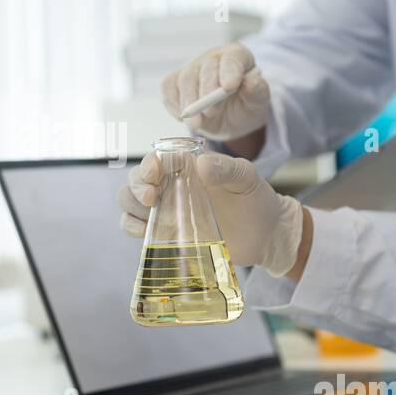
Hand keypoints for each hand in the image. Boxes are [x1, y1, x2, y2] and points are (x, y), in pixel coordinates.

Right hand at [117, 151, 303, 277]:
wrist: (265, 235)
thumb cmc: (256, 200)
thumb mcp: (247, 178)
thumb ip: (228, 168)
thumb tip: (202, 165)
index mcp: (188, 166)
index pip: (156, 159)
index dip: (148, 165)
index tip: (153, 176)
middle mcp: (172, 185)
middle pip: (136, 180)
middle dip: (136, 186)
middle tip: (150, 198)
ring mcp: (167, 209)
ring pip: (131, 202)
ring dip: (131, 206)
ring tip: (149, 214)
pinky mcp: (166, 232)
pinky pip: (136, 226)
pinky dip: (132, 227)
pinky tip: (144, 231)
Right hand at [162, 43, 269, 140]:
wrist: (231, 117)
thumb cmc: (245, 105)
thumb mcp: (258, 102)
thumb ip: (258, 91)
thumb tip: (252, 81)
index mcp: (237, 56)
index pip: (232, 59)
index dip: (229, 71)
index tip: (229, 87)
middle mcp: (213, 58)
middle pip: (205, 68)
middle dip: (206, 91)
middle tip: (211, 112)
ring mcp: (193, 67)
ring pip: (185, 78)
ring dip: (189, 102)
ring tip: (196, 124)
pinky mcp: (176, 81)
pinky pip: (169, 88)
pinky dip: (173, 104)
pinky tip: (183, 118)